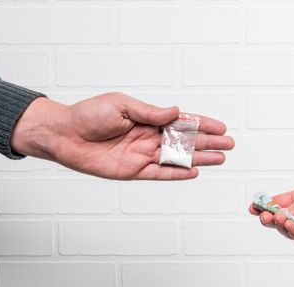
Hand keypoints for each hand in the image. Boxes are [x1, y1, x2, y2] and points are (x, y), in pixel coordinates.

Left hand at [11, 93, 233, 179]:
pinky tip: (194, 172)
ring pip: (178, 159)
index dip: (202, 125)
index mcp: (147, 118)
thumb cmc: (89, 115)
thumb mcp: (122, 105)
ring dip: (199, 159)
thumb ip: (150, 112)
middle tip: (229, 145)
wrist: (64, 135)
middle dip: (208, 142)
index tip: (221, 127)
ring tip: (220, 159)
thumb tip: (176, 112)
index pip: (181, 122)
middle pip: (185, 142)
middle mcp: (149, 137)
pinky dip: (177, 174)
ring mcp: (143, 155)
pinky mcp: (133, 171)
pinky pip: (160, 174)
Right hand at [249, 179, 293, 247]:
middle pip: (280, 219)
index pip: (279, 203)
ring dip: (281, 225)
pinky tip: (289, 224)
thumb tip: (284, 213)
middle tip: (262, 215)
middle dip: (268, 217)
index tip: (254, 207)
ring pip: (288, 230)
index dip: (266, 206)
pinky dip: (293, 232)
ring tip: (278, 218)